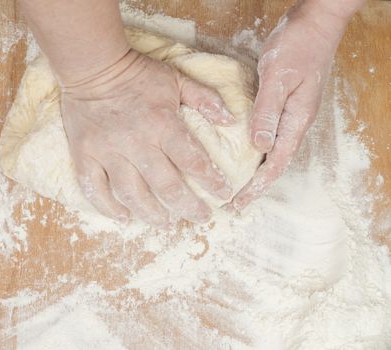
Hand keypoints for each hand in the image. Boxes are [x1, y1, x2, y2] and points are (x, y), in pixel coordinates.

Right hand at [62, 50, 234, 225]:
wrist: (93, 66)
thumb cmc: (137, 74)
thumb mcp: (176, 79)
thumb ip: (205, 98)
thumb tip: (230, 120)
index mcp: (162, 124)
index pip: (193, 160)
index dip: (211, 181)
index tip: (223, 195)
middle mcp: (136, 143)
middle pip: (165, 186)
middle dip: (187, 207)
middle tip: (200, 217)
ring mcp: (108, 152)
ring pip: (131, 194)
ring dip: (151, 214)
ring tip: (166, 223)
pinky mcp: (85, 155)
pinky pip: (94, 189)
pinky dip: (108, 208)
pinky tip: (124, 217)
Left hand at [230, 3, 350, 209]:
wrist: (315, 23)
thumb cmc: (298, 46)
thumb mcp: (278, 78)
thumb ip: (268, 112)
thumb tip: (260, 147)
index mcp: (296, 120)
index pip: (277, 163)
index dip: (258, 185)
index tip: (240, 202)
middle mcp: (295, 121)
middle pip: (276, 162)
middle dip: (257, 185)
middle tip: (236, 202)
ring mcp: (291, 113)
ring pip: (274, 150)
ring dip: (257, 170)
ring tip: (239, 185)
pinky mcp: (284, 104)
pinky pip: (271, 134)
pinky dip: (258, 149)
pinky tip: (246, 151)